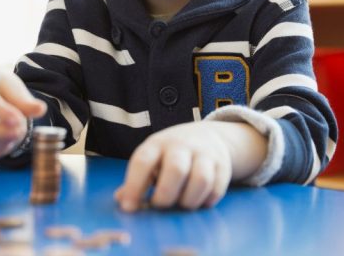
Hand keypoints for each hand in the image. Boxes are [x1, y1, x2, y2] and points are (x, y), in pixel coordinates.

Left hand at [114, 122, 232, 211]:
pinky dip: (205, 201)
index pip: (143, 161)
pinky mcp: (222, 166)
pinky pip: (216, 188)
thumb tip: (121, 200)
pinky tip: (198, 201)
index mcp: (157, 144)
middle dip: (166, 195)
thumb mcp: (151, 159)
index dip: (134, 186)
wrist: (207, 136)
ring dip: (188, 200)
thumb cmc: (170, 155)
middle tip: (160, 205)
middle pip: (176, 169)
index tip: (129, 208)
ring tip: (181, 204)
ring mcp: (204, 154)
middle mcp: (181, 146)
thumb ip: (137, 180)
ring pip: (200, 180)